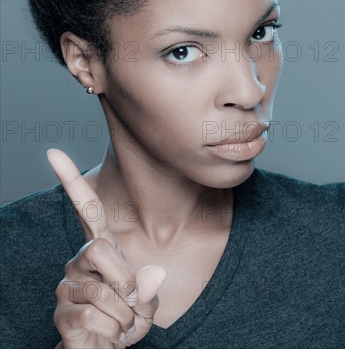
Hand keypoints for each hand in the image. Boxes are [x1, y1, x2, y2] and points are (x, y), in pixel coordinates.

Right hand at [48, 148, 165, 348]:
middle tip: (131, 302)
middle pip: (100, 248)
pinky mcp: (62, 314)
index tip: (52, 153)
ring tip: (121, 322)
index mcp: (101, 248)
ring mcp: (67, 286)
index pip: (86, 209)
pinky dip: (114, 333)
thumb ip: (148, 286)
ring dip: (124, 315)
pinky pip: (94, 318)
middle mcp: (79, 261)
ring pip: (101, 291)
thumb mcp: (146, 301)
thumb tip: (153, 274)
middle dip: (124, 278)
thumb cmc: (125, 318)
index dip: (70, 180)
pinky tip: (108, 334)